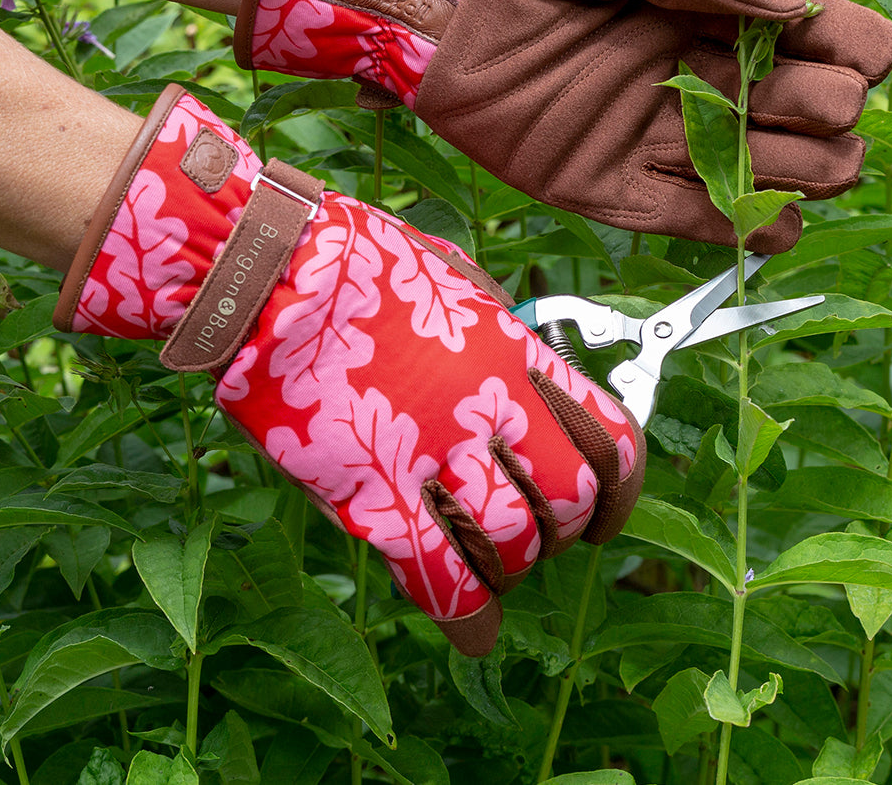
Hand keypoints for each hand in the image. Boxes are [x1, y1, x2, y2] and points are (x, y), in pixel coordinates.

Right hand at [55, 84, 644, 654]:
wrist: (270, 274)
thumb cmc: (357, 261)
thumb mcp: (457, 277)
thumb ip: (501, 332)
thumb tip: (523, 363)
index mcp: (516, 353)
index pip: (610, 439)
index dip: (621, 491)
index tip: (606, 512)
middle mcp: (490, 409)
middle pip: (570, 501)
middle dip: (565, 531)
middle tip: (540, 536)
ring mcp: (434, 456)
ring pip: (513, 545)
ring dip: (512, 566)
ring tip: (490, 564)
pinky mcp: (375, 497)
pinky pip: (442, 578)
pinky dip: (467, 616)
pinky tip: (472, 630)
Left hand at [234, 0, 891, 250]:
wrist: (435, 30)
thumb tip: (790, 10)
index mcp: (718, 20)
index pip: (834, 42)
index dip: (855, 53)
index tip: (832, 51)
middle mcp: (706, 84)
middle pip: (822, 119)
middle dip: (825, 116)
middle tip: (777, 101)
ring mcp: (665, 142)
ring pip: (775, 178)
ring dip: (797, 175)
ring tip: (764, 155)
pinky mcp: (618, 192)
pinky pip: (696, 221)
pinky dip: (743, 228)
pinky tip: (764, 221)